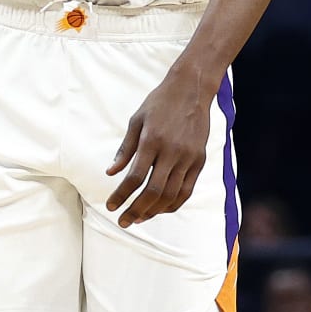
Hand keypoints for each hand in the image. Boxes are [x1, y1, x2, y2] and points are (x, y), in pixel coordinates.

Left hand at [106, 65, 212, 228]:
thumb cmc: (160, 103)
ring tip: (139, 218)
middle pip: (154, 191)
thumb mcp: (137, 121)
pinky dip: (173, 204)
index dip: (122, 195)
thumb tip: (111, 173)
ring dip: (154, 211)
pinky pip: (187, 190)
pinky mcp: (199, 160)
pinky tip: (160, 209)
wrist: (191, 89)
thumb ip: (125, 149)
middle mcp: (172, 151)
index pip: (135, 177)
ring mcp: (188, 157)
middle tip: (123, 222)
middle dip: (136, 210)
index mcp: (152, 140)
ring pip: (171, 195)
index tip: (110, 207)